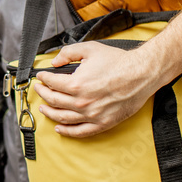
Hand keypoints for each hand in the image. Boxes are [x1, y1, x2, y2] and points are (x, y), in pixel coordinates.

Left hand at [32, 42, 157, 137]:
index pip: (52, 83)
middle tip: (39, 90)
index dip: (43, 79)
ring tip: (44, 108)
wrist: (142, 74)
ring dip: (50, 113)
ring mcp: (92, 115)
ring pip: (63, 118)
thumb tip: (54, 62)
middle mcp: (82, 102)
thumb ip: (68, 53)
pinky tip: (59, 128)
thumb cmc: (119, 62)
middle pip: (54, 100)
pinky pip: (80, 132)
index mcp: (77, 84)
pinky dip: (67, 131)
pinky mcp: (102, 123)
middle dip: (43, 94)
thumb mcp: (90, 49)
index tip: (41, 77)